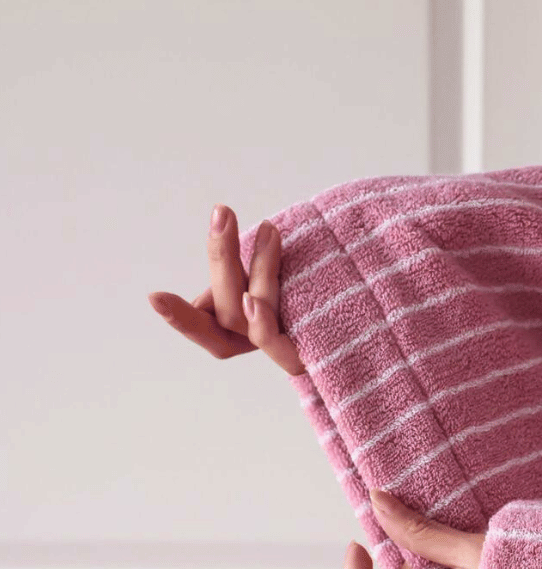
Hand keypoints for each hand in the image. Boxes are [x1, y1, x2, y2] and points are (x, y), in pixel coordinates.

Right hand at [147, 204, 303, 374]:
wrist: (361, 298)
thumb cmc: (306, 282)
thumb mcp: (267, 273)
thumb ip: (242, 271)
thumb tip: (208, 233)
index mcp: (238, 328)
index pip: (205, 327)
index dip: (181, 317)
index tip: (154, 297)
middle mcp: (256, 344)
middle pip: (227, 312)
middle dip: (221, 260)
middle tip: (222, 214)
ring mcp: (281, 350)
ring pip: (250, 315)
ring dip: (257, 269)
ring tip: (269, 231)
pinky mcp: (307, 353)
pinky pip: (277, 344)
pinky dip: (259, 322)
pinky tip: (253, 300)